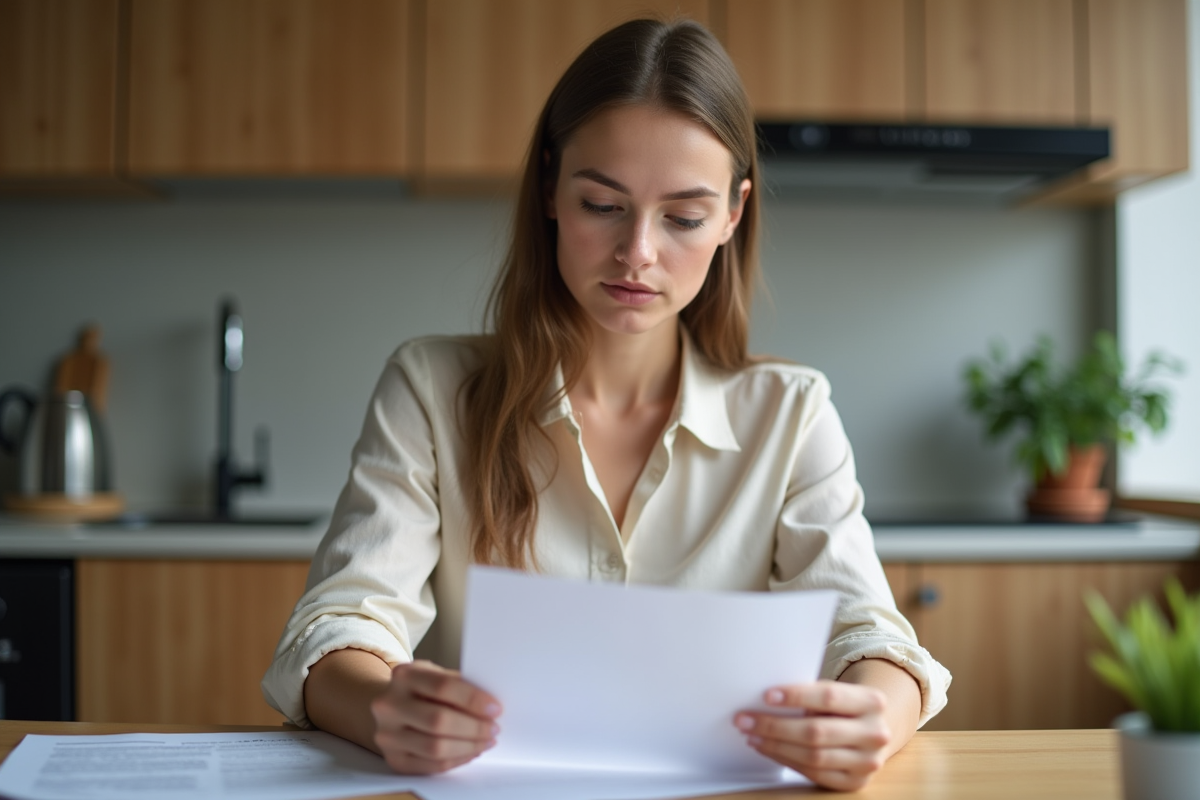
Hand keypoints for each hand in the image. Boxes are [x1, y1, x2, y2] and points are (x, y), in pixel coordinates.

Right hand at [370, 659, 501, 774]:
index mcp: (404, 676)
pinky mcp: (394, 759)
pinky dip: (458, 760)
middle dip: (474, 727)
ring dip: (469, 746)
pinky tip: (471, 752)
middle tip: (495, 728)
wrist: (390, 707)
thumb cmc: (421, 690)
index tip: (496, 708)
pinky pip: (432, 765)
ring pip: (435, 747)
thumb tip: (490, 706)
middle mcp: (389, 705)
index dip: (473, 700)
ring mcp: (388, 734)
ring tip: (486, 741)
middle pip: (438, 720)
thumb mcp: (436, 675)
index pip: (443, 687)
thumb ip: (460, 686)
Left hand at [734, 680, 889, 791]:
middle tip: (745, 720)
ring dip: (776, 746)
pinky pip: (814, 773)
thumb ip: (812, 694)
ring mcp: (867, 761)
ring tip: (752, 736)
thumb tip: (766, 700)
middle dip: (775, 726)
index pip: (828, 696)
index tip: (767, 696)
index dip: (796, 696)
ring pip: (813, 756)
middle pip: (817, 731)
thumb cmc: (845, 707)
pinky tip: (770, 749)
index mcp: (872, 701)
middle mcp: (875, 733)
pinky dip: (787, 761)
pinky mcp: (856, 782)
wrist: (873, 731)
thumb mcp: (838, 692)